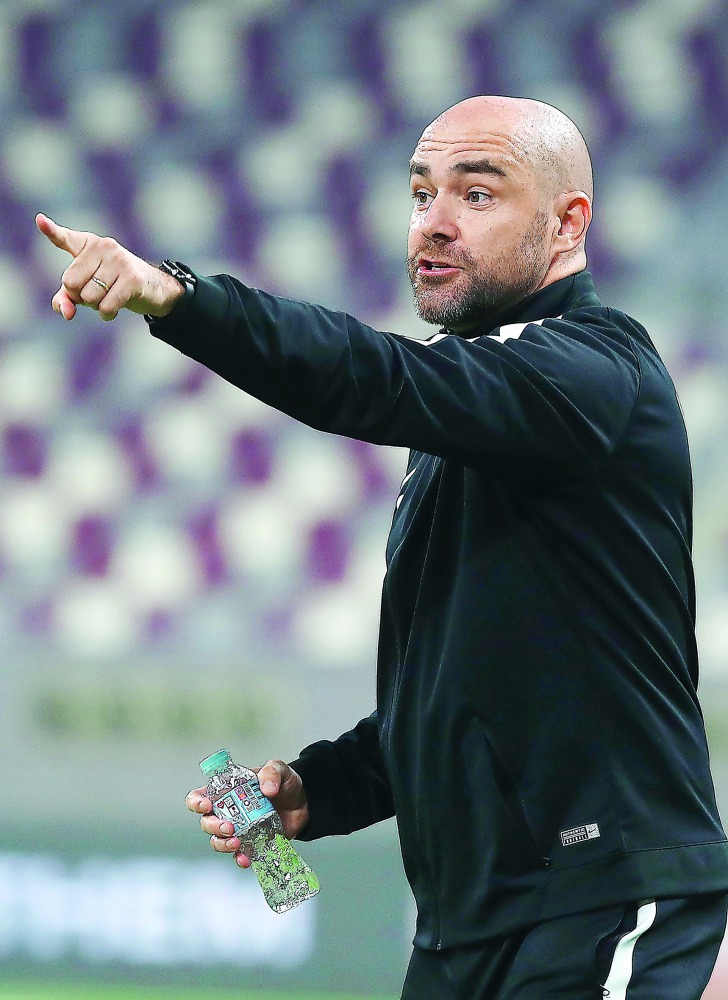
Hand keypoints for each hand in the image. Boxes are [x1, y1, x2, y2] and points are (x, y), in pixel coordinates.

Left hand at [35, 213, 184, 321]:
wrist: (153, 288)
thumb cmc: (114, 285)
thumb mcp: (86, 288)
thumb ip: (66, 299)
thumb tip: (67, 313)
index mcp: (88, 244)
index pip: (65, 238)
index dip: (51, 231)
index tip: (40, 221)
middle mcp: (103, 247)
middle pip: (70, 283)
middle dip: (79, 296)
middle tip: (95, 293)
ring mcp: (119, 261)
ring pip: (88, 297)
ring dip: (95, 306)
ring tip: (107, 298)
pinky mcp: (132, 279)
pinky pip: (106, 306)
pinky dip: (106, 314)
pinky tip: (112, 310)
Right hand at [185, 760, 309, 868]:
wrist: (304, 802)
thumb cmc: (285, 783)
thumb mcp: (279, 769)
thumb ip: (271, 772)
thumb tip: (267, 789)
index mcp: (227, 790)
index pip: (200, 796)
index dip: (196, 802)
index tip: (206, 805)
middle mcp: (228, 811)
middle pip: (206, 823)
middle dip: (213, 827)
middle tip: (229, 826)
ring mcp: (239, 829)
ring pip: (218, 841)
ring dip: (223, 844)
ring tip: (237, 842)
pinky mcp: (251, 843)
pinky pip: (239, 855)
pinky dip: (240, 858)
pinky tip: (246, 858)